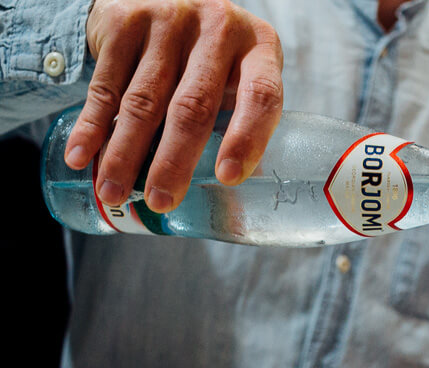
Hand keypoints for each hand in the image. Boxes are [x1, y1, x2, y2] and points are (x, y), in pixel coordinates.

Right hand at [63, 0, 283, 211]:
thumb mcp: (240, 72)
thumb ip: (239, 117)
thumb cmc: (215, 55)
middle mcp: (218, 28)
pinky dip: (92, 126)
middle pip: (193, 105)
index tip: (227, 178)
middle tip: (161, 201)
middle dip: (173, 161)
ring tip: (115, 192)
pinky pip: (106, 84)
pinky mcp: (126, 21)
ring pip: (144, 100)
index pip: (261, 96)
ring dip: (125, 153)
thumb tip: (225, 191)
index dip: (246, 139)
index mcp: (259, 47)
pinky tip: (82, 157)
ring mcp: (170, 20)